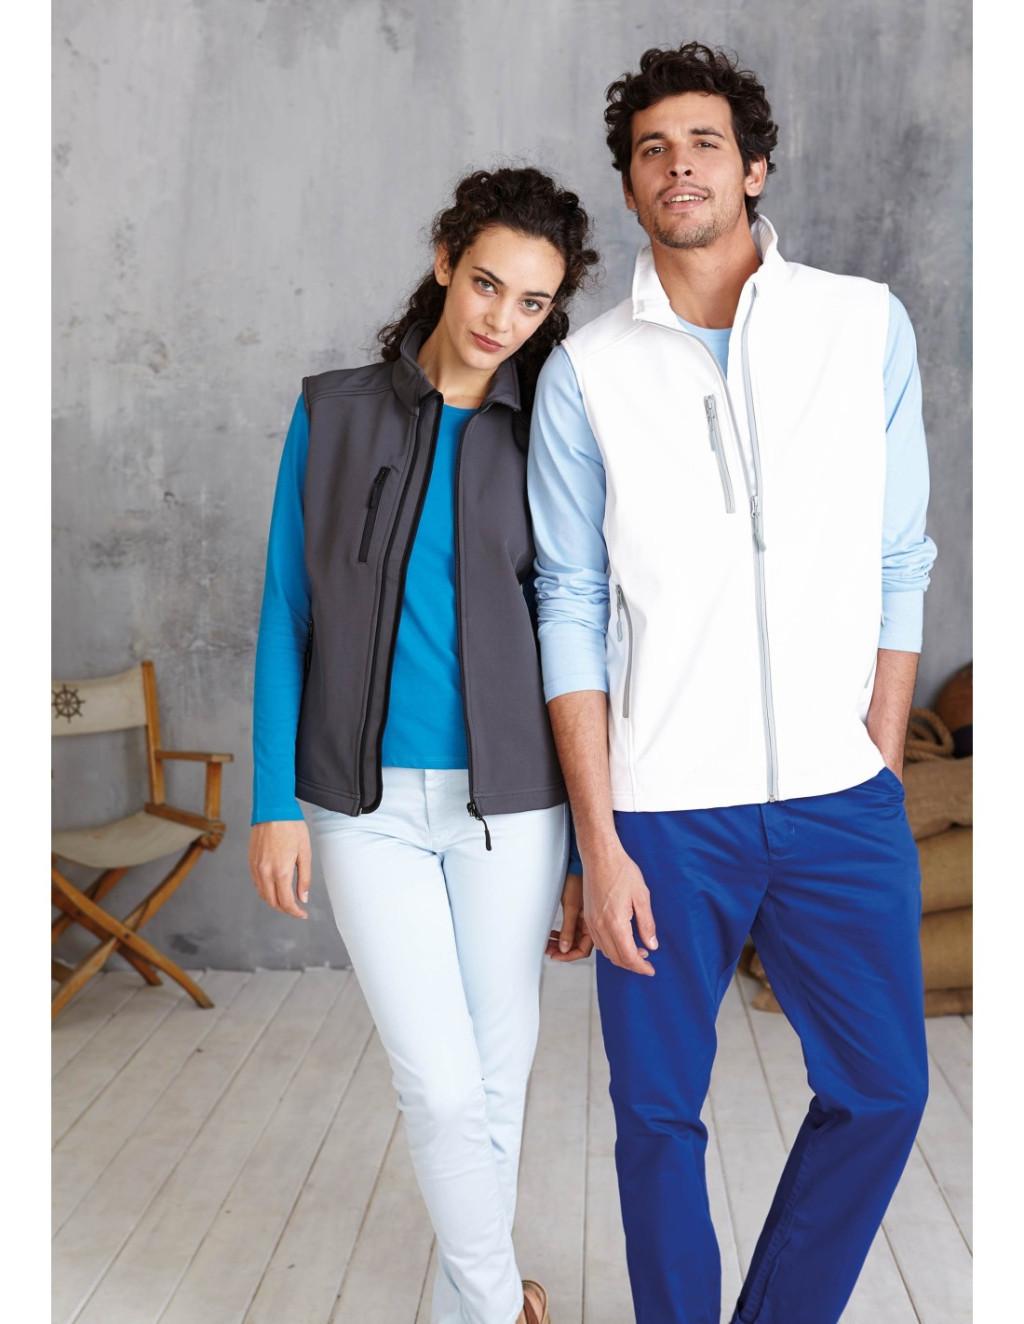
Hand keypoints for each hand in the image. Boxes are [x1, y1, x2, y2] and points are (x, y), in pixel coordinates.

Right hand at [248, 820, 311, 918]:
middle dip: (285, 909)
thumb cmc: (292, 828)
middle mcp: (264, 872)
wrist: (273, 809)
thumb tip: (302, 898)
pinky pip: (257, 883)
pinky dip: (266, 890)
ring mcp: (255, 867)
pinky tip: (276, 886)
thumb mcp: (304, 853)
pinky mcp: (251, 861)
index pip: (286, 902)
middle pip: (272, 902)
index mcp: (280, 871)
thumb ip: (304, 878)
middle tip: (297, 908)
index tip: (302, 914)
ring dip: (275, 901)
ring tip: (287, 899)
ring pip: (263, 894)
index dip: (295, 912)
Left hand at [546, 872, 593, 961]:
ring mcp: (585, 919)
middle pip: (577, 945)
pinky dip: (562, 933)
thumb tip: (565, 949)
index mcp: (594, 924)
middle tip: (548, 949)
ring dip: (561, 942)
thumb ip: (569, 930)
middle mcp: (591, 924)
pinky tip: (553, 934)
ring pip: (573, 938)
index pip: (583, 950)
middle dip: (562, 950)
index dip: (569, 956)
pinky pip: (571, 929)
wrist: (577, 864)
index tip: (555, 955)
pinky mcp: (579, 913)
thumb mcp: (571, 907)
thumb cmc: (577, 880)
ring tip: (548, 943)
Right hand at [583, 845, 656, 975]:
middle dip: (632, 964)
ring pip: (605, 952)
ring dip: (620, 956)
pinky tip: (621, 940)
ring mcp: (591, 922)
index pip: (628, 956)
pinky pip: (598, 941)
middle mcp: (600, 926)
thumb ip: (647, 924)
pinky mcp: (587, 917)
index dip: (641, 967)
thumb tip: (651, 945)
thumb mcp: (642, 897)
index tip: (650, 970)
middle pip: (615, 957)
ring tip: (636, 950)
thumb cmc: (621, 871)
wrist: (600, 856)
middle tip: (646, 961)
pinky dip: (610, 947)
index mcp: (615, 922)